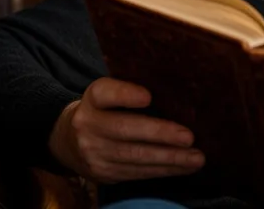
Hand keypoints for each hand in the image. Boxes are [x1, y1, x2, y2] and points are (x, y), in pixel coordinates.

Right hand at [49, 77, 205, 182]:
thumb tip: (176, 93)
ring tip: (195, 157)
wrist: (67, 140)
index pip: (104, 93)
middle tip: (188, 137)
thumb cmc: (103, 110)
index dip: (125, 94)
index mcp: (92, 99)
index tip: (148, 96)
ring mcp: (93, 153)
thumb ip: (130, 90)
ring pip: (134, 157)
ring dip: (169, 159)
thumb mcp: (107, 94)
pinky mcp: (103, 174)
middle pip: (124, 129)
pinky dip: (163, 170)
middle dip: (159, 135)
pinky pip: (137, 173)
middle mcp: (87, 125)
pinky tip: (182, 167)